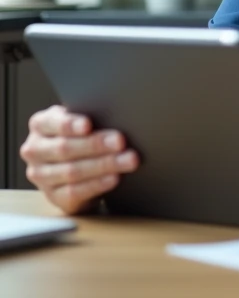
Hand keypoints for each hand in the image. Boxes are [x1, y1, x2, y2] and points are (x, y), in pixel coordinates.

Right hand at [19, 105, 139, 215]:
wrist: (77, 166)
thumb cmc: (82, 135)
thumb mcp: (82, 122)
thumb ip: (90, 117)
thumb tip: (116, 117)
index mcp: (40, 125)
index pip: (50, 123)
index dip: (69, 124)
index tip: (88, 125)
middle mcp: (35, 150)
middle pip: (64, 148)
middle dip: (95, 145)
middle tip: (120, 142)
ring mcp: (41, 175)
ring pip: (72, 171)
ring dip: (103, 165)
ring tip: (127, 160)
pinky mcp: (53, 196)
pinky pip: (75, 192)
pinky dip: (97, 184)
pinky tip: (114, 178)